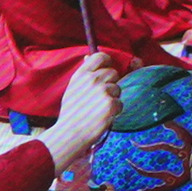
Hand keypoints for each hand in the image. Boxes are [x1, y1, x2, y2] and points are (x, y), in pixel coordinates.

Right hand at [41, 54, 126, 171]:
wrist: (71, 133)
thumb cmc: (71, 113)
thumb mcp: (72, 88)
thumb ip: (83, 74)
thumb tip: (88, 58)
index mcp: (81, 74)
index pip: (100, 56)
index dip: (106, 62)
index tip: (106, 70)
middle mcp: (92, 79)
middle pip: (113, 73)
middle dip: (110, 83)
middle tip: (101, 97)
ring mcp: (103, 91)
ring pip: (117, 88)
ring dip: (113, 98)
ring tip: (99, 109)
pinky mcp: (111, 104)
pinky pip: (120, 103)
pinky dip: (115, 111)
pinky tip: (103, 116)